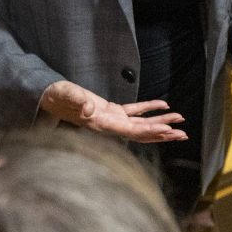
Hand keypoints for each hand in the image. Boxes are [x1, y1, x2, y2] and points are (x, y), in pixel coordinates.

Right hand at [39, 79, 184, 142]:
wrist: (48, 97)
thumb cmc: (56, 97)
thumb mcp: (66, 97)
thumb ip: (77, 103)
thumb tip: (89, 110)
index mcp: (103, 124)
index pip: (132, 132)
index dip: (151, 132)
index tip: (169, 132)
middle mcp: (110, 125)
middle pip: (142, 132)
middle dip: (163, 133)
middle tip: (184, 134)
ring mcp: (112, 118)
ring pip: (141, 123)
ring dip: (161, 122)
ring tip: (180, 120)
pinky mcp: (111, 110)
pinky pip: (134, 110)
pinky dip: (149, 107)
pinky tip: (164, 105)